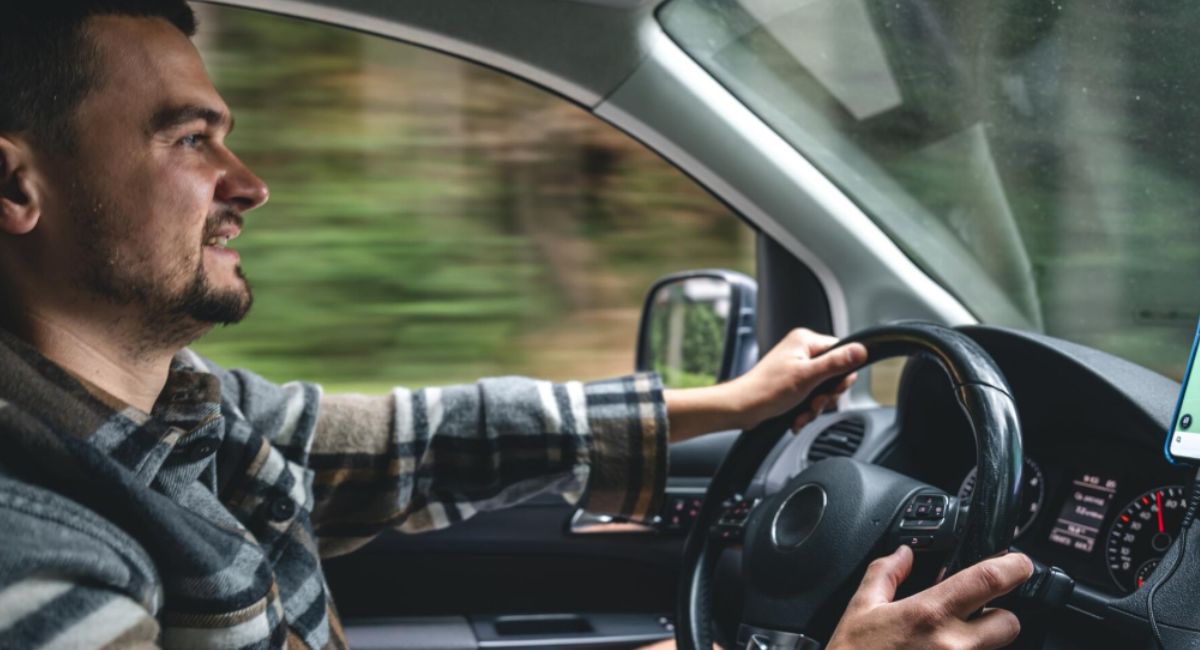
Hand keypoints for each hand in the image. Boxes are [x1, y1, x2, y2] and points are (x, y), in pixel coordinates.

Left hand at [729, 328, 866, 430]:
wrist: (742, 408)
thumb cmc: (767, 390)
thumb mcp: (808, 376)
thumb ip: (836, 363)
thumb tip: (861, 350)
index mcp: (805, 341)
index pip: (841, 352)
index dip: (842, 374)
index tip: (834, 388)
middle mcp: (801, 351)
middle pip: (833, 374)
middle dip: (826, 395)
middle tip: (814, 401)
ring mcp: (796, 368)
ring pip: (823, 389)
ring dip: (815, 406)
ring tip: (802, 411)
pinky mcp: (792, 384)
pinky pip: (811, 397)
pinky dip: (806, 410)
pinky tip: (797, 417)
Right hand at [827, 545, 1032, 649]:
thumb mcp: (860, 609)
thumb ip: (884, 574)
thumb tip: (903, 554)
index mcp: (929, 614)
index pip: (989, 580)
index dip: (1013, 566)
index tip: (1018, 563)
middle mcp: (953, 645)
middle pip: (1009, 622)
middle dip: (998, 614)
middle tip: (974, 614)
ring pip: (995, 649)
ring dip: (981, 643)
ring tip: (948, 642)